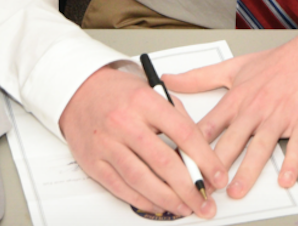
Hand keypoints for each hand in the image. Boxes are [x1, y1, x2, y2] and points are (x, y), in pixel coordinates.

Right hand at [59, 65, 226, 218]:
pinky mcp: (94, 162)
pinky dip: (143, 200)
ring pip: (143, 180)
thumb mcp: (151, 91)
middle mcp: (124, 122)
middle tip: (206, 201)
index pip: (183, 133)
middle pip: (164, 162)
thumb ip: (176, 116)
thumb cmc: (118, 91)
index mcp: (144, 101)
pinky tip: (159, 205)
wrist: (79, 90)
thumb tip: (200, 148)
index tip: (218, 175)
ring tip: (186, 207)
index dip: (205, 159)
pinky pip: (122, 188)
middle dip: (190, 187)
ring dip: (169, 199)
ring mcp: (107, 144)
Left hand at [162, 29, 297, 198]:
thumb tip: (168, 79)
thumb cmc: (277, 63)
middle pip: (232, 140)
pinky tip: (285, 179)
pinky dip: (292, 163)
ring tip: (235, 191)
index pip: (210, 125)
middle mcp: (256, 108)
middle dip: (215, 164)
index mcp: (238, 97)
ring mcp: (280, 116)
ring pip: (261, 146)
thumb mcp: (235, 67)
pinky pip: (297, 146)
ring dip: (248, 170)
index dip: (193, 145)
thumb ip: (200, 77)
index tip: (180, 163)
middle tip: (203, 186)